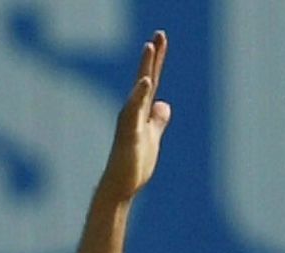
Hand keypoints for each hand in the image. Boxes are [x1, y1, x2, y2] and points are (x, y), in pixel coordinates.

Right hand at [96, 30, 171, 204]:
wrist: (121, 187)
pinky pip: (133, 112)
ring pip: (138, 91)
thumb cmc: (134, 165)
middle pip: (145, 79)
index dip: (157, 61)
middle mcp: (133, 112)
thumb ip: (157, 120)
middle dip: (152, 57)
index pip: (151, 81)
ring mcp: (130, 122)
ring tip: (150, 48)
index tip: (161, 39)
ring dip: (144, 69)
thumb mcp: (152, 137)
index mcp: (141, 112)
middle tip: (160, 34)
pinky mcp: (128, 134)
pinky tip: (146, 81)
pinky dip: (139, 95)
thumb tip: (164, 104)